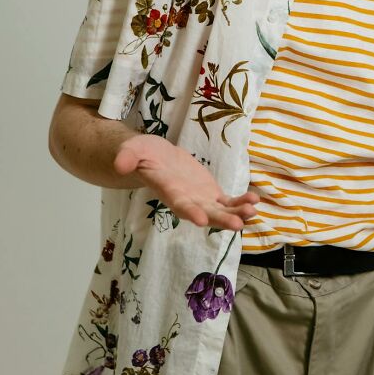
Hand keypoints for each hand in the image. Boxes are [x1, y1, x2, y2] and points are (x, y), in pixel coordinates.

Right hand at [114, 134, 258, 229]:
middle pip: (205, 213)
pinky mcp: (210, 193)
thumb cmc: (142, 154)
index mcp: (169, 191)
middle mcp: (186, 200)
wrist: (154, 157)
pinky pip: (228, 201)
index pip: (179, 204)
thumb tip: (120, 165)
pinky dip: (240, 202)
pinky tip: (254, 201)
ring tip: (252, 210)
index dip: (190, 212)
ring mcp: (200, 198)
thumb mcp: (132, 150)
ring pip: (220, 210)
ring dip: (236, 212)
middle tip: (237, 224)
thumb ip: (127, 157)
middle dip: (221, 219)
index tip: (202, 220)